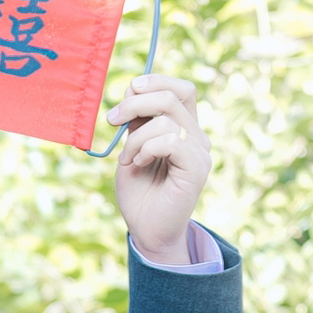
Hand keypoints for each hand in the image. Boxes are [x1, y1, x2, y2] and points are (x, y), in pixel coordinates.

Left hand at [106, 74, 210, 262]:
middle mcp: (196, 137)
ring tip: (129, 158)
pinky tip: (139, 164)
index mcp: (183, 128)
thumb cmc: (139, 193)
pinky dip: (147, 149)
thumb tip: (133, 89)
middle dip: (135, 103)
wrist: (146, 230)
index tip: (127, 92)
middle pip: (172, 96)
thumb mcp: (131, 148)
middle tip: (113, 120)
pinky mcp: (197, 168)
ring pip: (166, 120)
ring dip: (136, 137)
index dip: (155, 82)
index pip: (181, 89)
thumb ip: (137, 121)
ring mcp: (200, 152)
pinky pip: (170, 141)